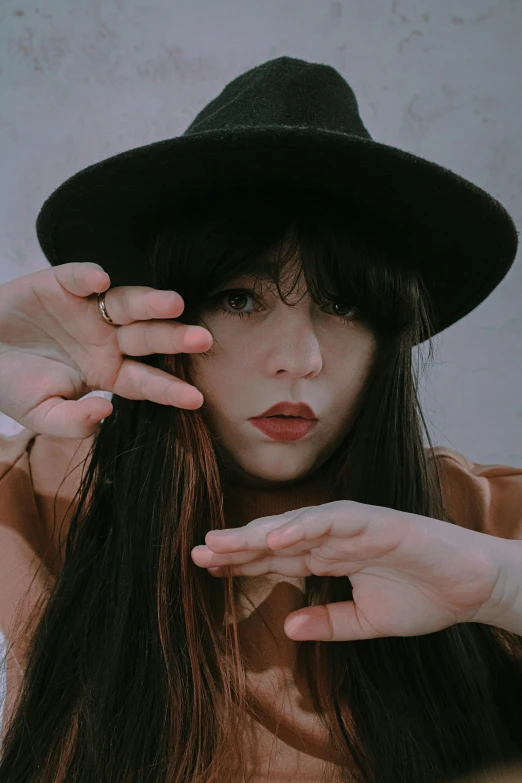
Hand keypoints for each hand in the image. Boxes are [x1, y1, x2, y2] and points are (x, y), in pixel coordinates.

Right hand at [0, 263, 211, 438]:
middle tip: (203, 339)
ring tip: (174, 304)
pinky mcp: (62, 284)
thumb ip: (73, 423)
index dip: (169, 389)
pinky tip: (100, 282)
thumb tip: (105, 413)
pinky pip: (79, 278)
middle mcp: (108, 339)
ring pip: (128, 304)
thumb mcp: (41, 414)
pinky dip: (89, 278)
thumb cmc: (13, 386)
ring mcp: (89, 311)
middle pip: (149, 338)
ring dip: (150, 303)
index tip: (196, 399)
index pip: (146, 381)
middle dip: (175, 338)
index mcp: (108, 373)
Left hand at [191, 501, 500, 640]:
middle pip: (275, 539)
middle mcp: (333, 537)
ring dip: (258, 533)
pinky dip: (303, 527)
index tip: (206, 569)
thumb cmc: (423, 598)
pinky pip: (332, 522)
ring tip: (221, 543)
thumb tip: (286, 628)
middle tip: (197, 552)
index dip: (241, 563)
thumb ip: (327, 622)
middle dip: (236, 546)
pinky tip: (274, 537)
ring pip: (294, 525)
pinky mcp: (374, 521)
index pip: (275, 558)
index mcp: (328, 557)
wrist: (471, 588)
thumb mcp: (366, 623)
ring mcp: (351, 526)